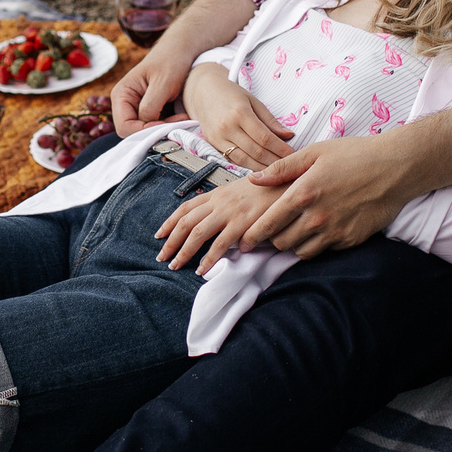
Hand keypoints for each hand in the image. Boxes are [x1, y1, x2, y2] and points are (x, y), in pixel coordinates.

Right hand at [111, 44, 194, 134]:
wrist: (180, 50)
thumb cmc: (171, 62)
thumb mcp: (162, 83)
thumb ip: (150, 106)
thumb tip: (145, 126)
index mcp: (121, 95)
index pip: (124, 127)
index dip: (144, 131)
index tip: (166, 125)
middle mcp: (124, 103)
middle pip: (133, 132)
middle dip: (154, 130)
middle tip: (176, 121)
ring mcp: (135, 107)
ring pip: (144, 131)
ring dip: (163, 128)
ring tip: (180, 117)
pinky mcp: (148, 110)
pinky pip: (153, 125)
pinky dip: (166, 125)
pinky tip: (179, 116)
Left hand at [156, 180, 283, 273]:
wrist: (291, 182)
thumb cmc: (271, 188)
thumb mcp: (244, 189)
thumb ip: (229, 202)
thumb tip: (217, 216)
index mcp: (218, 193)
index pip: (186, 207)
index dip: (170, 222)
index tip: (159, 234)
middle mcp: (220, 202)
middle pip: (186, 221)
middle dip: (170, 240)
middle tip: (161, 256)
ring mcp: (230, 212)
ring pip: (197, 233)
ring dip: (183, 251)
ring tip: (175, 266)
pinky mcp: (243, 223)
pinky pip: (220, 244)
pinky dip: (209, 258)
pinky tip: (202, 269)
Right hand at [179, 65, 294, 170]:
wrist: (203, 92)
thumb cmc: (230, 94)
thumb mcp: (253, 101)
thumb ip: (270, 120)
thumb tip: (289, 135)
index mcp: (240, 113)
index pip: (265, 138)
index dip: (281, 149)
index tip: (294, 154)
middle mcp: (227, 127)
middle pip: (256, 151)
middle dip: (275, 161)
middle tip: (288, 165)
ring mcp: (218, 137)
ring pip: (244, 160)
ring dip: (262, 167)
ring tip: (276, 170)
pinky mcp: (212, 144)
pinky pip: (232, 159)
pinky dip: (247, 166)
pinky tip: (259, 168)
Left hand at [239, 137, 411, 258]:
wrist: (395, 168)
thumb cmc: (355, 155)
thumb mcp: (315, 152)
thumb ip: (282, 168)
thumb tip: (254, 178)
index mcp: (303, 193)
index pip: (268, 224)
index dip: (252, 235)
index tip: (244, 241)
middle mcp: (316, 217)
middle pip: (280, 242)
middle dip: (272, 238)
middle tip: (273, 230)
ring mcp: (334, 231)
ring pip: (300, 251)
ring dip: (293, 243)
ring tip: (295, 230)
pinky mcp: (350, 240)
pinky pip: (322, 251)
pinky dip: (315, 245)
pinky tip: (318, 230)